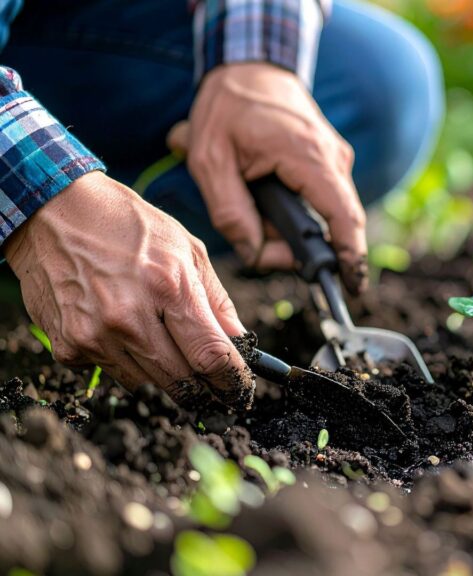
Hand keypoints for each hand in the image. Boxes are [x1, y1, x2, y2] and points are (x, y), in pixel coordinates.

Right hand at [4, 172, 254, 409]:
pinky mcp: (68, 346)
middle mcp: (129, 319)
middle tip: (214, 390)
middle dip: (203, 391)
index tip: (240, 392)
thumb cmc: (126, 224)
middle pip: (181, 382)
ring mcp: (95, 336)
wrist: (51, 212)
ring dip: (163, 376)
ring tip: (162, 345)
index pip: (211, 357)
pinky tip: (122, 332)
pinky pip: (111, 373)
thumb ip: (216, 300)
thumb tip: (239, 341)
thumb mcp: (187, 248)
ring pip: (147, 384)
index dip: (232, 382)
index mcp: (168, 288)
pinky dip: (125, 362)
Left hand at [168, 62, 367, 293]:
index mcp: (309, 157)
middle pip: (332, 224)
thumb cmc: (228, 107)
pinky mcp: (330, 162)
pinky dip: (295, 211)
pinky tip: (264, 195)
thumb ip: (230, 213)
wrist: (251, 66)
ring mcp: (336, 160)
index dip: (349, 256)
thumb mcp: (210, 161)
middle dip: (297, 246)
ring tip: (250, 204)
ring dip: (289, 225)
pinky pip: (321, 201)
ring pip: (324, 214)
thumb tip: (254, 254)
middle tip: (258, 246)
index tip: (353, 287)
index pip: (342, 217)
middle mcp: (333, 159)